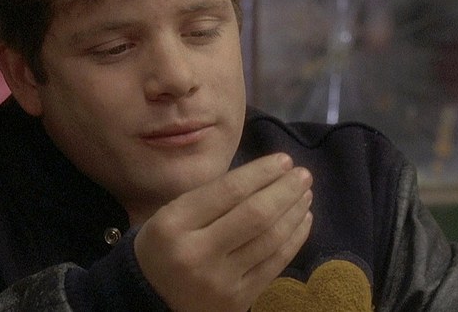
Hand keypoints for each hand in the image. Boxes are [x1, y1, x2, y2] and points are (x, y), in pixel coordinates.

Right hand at [134, 153, 313, 311]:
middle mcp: (197, 254)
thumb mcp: (173, 214)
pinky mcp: (238, 300)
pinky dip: (294, 239)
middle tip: (303, 174)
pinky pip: (275, 264)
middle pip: (255, 215)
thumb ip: (213, 197)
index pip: (229, 191)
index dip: (262, 172)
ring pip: (270, 239)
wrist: (152, 298)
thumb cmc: (166, 245)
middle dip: (285, 190)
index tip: (284, 160)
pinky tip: (303, 220)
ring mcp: (219, 281)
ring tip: (305, 194)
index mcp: (175, 224)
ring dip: (294, 212)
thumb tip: (266, 175)